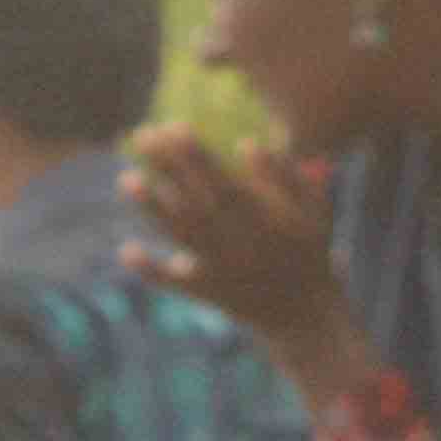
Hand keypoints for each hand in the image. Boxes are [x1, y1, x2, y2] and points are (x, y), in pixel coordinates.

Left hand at [126, 129, 354, 388]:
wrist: (307, 315)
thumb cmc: (309, 249)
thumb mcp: (314, 210)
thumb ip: (286, 174)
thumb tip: (247, 142)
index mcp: (266, 220)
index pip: (223, 181)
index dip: (197, 156)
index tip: (174, 126)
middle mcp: (239, 243)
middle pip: (196, 201)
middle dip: (169, 168)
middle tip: (142, 135)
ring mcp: (221, 269)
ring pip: (182, 236)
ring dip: (153, 209)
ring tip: (126, 178)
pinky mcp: (208, 293)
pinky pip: (176, 283)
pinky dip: (150, 270)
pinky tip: (127, 251)